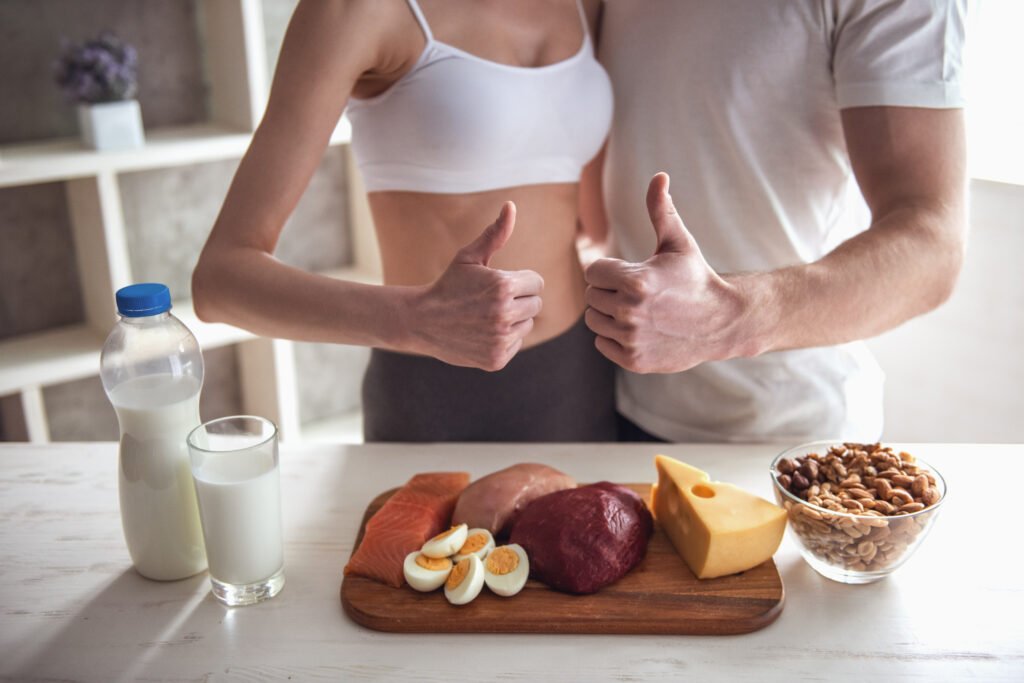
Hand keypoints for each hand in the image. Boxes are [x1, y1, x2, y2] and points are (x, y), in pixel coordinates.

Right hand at [411, 202, 543, 370]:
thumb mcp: (469, 257)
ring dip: (513, 320)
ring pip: (527, 325)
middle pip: (536, 304)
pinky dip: (504, 339)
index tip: (499, 284)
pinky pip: (516, 343)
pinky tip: (482, 332)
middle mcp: (504, 314)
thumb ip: (495, 234)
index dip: (520, 281)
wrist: (421, 321)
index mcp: (503, 286)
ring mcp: (501, 339)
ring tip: (486, 316)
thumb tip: (511, 206)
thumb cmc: (448, 284)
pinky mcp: (497, 358)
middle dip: (519, 300)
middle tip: (491, 301)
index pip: (537, 283)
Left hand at [583, 173, 743, 372]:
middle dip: (609, 291)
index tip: (630, 272)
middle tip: (636, 293)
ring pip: (594, 321)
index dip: (609, 270)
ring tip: (636, 309)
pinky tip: (638, 328)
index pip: (592, 272)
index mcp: (636, 281)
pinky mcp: (633, 360)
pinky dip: (614, 337)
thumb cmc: (695, 278)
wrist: (721, 322)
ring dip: (609, 314)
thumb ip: (661, 210)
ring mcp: (631, 338)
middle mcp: (630, 312)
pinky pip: (602, 343)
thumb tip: (659, 175)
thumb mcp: (678, 243)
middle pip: (591, 296)